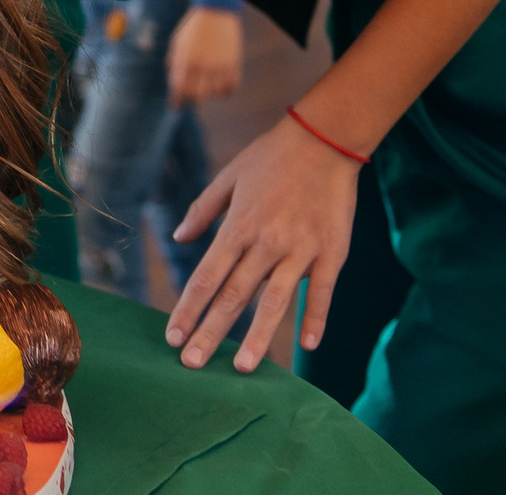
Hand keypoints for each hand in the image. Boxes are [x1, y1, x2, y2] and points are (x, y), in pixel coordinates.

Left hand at [166, 114, 358, 372]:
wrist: (324, 139)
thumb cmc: (271, 156)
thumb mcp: (229, 177)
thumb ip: (202, 210)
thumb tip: (179, 238)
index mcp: (237, 227)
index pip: (205, 277)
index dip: (187, 309)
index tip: (173, 336)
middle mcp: (265, 243)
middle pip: (233, 296)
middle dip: (211, 333)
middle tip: (193, 364)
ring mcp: (300, 251)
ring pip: (275, 302)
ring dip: (258, 337)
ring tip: (243, 367)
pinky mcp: (332, 253)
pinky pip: (321, 292)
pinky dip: (315, 318)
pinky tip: (307, 345)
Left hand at [167, 6, 244, 104]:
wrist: (216, 11)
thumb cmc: (193, 27)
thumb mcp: (177, 42)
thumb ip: (174, 62)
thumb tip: (174, 83)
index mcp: (186, 60)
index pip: (179, 89)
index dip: (177, 101)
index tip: (176, 106)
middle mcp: (203, 65)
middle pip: (197, 97)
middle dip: (192, 99)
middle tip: (191, 97)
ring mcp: (220, 65)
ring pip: (215, 94)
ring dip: (209, 93)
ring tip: (207, 86)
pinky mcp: (234, 64)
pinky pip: (231, 87)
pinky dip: (225, 90)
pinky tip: (220, 85)